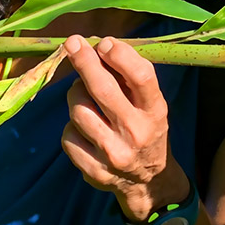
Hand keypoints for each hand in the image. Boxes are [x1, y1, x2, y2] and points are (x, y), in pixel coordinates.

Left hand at [61, 35, 189, 220]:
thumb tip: (96, 47)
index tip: (105, 43)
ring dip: (76, 95)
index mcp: (155, 111)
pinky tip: (83, 127)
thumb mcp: (150, 103)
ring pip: (79, 110)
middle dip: (84, 62)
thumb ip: (129, 77)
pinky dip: (71, 126)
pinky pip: (68, 136)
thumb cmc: (145, 128)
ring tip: (83, 95)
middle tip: (72, 44)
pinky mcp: (94, 171)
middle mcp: (137, 132)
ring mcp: (114, 154)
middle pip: (103, 90)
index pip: (141, 76)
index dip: (120, 55)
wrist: (149, 181)